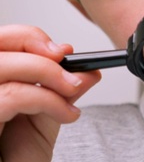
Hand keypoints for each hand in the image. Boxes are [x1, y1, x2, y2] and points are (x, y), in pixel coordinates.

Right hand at [0, 25, 100, 161]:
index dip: (28, 37)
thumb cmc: (19, 155)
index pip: (0, 40)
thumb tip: (89, 70)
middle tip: (66, 63)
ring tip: (73, 90)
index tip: (62, 51)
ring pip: (4, 66)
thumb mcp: (46, 115)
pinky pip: (12, 96)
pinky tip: (67, 114)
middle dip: (34, 46)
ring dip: (49, 73)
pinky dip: (48, 99)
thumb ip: (62, 90)